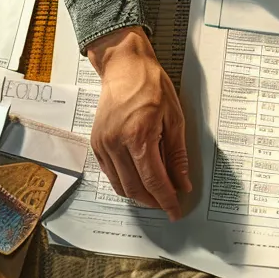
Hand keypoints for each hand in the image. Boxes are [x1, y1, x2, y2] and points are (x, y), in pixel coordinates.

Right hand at [86, 27, 190, 218]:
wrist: (124, 67)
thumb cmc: (150, 86)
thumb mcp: (174, 119)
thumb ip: (177, 156)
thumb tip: (182, 182)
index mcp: (139, 137)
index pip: (154, 181)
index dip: (167, 200)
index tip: (176, 210)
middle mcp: (116, 144)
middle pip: (135, 188)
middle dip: (153, 201)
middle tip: (168, 203)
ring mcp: (103, 144)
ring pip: (120, 185)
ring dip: (139, 195)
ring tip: (156, 193)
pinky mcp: (96, 143)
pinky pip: (110, 174)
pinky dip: (125, 182)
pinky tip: (139, 179)